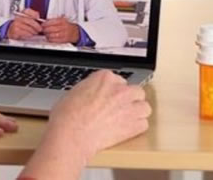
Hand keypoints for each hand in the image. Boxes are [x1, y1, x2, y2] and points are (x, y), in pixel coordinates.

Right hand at [7, 8, 41, 39]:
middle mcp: (18, 17)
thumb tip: (38, 16)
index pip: (27, 11)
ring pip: (27, 27)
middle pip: (29, 20)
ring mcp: (16, 24)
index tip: (37, 18)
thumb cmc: (21, 25)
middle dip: (36, 25)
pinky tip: (30, 35)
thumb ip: (33, 16)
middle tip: (39, 29)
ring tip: (35, 32)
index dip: (34, 14)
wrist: (12, 30)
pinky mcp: (15, 30)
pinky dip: (28, 34)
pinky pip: (23, 33)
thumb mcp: (27, 19)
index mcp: (22, 13)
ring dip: (33, 31)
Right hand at [21, 70, 150, 177]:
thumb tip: (91, 96)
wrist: (71, 134)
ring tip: (127, 118)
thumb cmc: (67, 116)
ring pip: (145, 107)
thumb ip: (90, 90)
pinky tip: (127, 129)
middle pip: (137, 91)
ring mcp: (128, 107)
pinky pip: (144, 124)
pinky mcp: (133, 125)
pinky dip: (137, 127)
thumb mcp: (75, 93)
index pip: (118, 80)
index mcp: (104, 78)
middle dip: (130, 99)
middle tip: (121, 107)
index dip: (114, 90)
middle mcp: (120, 90)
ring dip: (137, 112)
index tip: (110, 97)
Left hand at [41, 17, 79, 43]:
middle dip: (45, 30)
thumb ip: (52, 20)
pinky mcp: (64, 40)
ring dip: (47, 35)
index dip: (46, 24)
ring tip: (46, 34)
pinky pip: (55, 40)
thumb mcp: (61, 20)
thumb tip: (45, 21)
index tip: (42, 25)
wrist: (74, 32)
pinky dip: (50, 39)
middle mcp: (64, 27)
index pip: (52, 22)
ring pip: (53, 35)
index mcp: (62, 21)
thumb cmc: (66, 25)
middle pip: (52, 29)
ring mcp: (64, 34)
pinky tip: (49, 37)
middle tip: (43, 30)